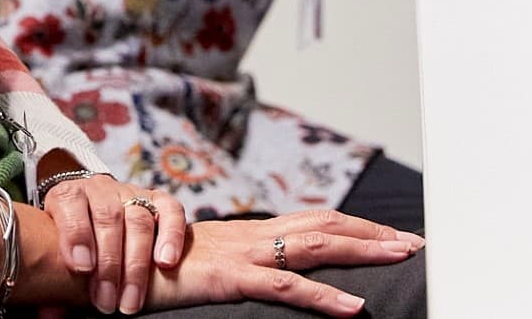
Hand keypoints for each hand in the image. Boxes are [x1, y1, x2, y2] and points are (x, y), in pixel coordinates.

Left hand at [39, 173, 185, 313]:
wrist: (97, 215)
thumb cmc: (77, 241)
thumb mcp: (58, 249)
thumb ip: (56, 271)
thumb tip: (48, 312)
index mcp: (70, 194)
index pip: (70, 202)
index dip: (76, 234)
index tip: (82, 268)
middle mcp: (101, 189)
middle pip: (108, 217)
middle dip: (109, 263)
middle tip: (107, 300)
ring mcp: (131, 193)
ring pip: (139, 219)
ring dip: (136, 264)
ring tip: (131, 299)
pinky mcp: (158, 200)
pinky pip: (170, 210)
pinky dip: (171, 235)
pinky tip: (165, 263)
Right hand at [146, 210, 423, 314]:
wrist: (114, 260)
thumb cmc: (154, 267)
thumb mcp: (206, 264)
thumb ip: (237, 264)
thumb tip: (267, 274)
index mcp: (249, 235)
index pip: (311, 222)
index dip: (353, 227)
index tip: (391, 235)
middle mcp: (251, 236)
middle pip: (322, 224)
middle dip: (371, 231)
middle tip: (416, 241)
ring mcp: (242, 254)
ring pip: (314, 245)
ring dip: (362, 249)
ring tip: (402, 254)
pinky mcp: (230, 278)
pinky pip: (284, 287)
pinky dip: (323, 299)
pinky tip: (354, 310)